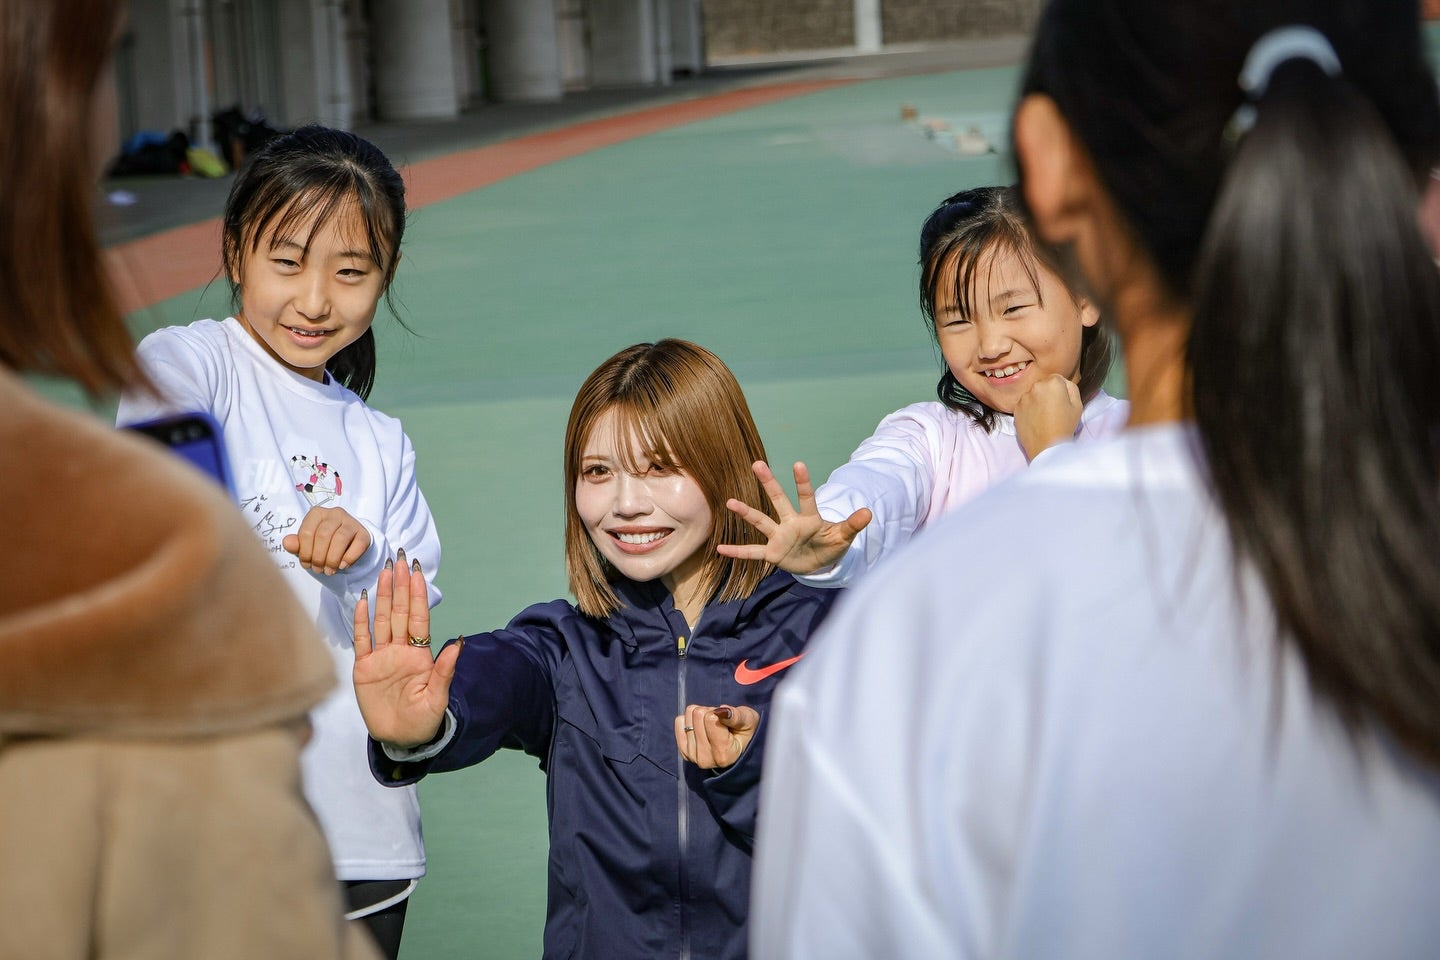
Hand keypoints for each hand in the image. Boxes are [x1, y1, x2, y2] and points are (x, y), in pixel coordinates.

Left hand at [284, 506, 371, 574]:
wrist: (347, 542)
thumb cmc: (323, 543)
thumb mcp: (308, 544)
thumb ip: (297, 544)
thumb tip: (287, 543)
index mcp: (317, 513)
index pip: (306, 532)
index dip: (304, 552)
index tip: (306, 565)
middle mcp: (334, 513)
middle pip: (323, 535)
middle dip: (318, 557)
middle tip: (318, 570)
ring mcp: (351, 522)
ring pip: (340, 539)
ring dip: (332, 559)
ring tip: (329, 571)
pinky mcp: (363, 533)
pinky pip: (357, 545)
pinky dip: (349, 558)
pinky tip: (342, 566)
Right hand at [351, 550, 459, 747]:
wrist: (400, 739)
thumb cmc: (424, 720)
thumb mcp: (437, 698)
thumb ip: (445, 670)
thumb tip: (459, 641)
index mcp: (420, 655)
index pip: (419, 619)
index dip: (418, 595)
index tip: (418, 572)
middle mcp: (400, 651)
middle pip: (400, 612)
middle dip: (400, 586)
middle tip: (399, 559)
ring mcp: (381, 657)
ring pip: (382, 620)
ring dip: (383, 596)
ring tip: (384, 571)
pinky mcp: (364, 668)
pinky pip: (362, 639)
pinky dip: (361, 620)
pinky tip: (363, 600)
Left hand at [675, 704, 760, 770]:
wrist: (737, 748)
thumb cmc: (745, 732)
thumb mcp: (748, 721)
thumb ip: (736, 716)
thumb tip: (721, 711)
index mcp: (724, 755)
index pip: (710, 719)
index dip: (720, 713)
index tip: (727, 721)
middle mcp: (706, 759)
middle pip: (698, 715)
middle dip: (710, 713)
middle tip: (720, 723)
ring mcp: (692, 756)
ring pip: (688, 716)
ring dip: (701, 716)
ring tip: (713, 726)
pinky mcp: (684, 752)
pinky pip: (679, 722)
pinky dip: (690, 719)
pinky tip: (702, 728)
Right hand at [716, 461, 870, 575]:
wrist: (818, 563)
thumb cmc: (830, 545)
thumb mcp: (843, 536)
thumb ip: (853, 524)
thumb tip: (869, 512)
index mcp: (810, 518)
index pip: (807, 497)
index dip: (803, 483)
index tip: (799, 464)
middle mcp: (791, 523)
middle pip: (778, 500)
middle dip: (769, 483)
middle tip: (758, 464)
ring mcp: (779, 537)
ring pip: (761, 521)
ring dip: (746, 512)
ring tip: (730, 501)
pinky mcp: (772, 553)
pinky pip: (752, 551)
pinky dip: (737, 551)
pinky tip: (721, 548)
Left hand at [1014, 374, 1082, 460]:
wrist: (1047, 446)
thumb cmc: (1065, 425)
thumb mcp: (1078, 404)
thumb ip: (1071, 388)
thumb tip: (1064, 383)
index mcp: (1053, 383)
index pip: (1057, 379)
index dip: (1061, 390)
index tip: (1062, 402)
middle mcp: (1036, 386)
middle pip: (1043, 385)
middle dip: (1048, 393)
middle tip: (1053, 410)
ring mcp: (1023, 397)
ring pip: (1033, 394)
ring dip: (1037, 400)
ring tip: (1044, 417)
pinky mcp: (1016, 408)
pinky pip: (1024, 404)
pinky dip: (1029, 409)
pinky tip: (1035, 420)